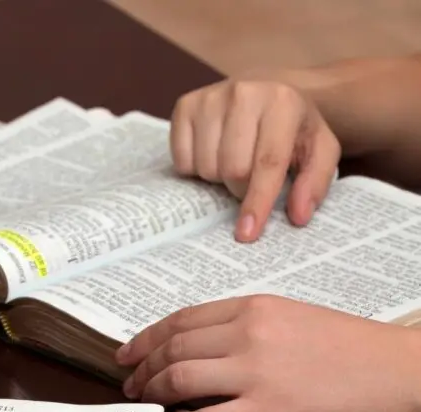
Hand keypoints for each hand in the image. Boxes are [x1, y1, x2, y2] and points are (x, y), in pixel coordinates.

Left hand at [117, 295, 420, 411]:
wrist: (403, 374)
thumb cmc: (354, 349)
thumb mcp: (294, 318)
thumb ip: (246, 326)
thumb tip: (201, 347)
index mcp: (254, 308)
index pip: (181, 321)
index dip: (146, 339)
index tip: (128, 353)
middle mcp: (249, 335)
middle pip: (173, 350)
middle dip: (142, 369)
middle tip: (128, 384)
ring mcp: (257, 374)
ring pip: (180, 381)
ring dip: (153, 394)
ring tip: (144, 404)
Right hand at [170, 79, 341, 241]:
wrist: (268, 87)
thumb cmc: (293, 126)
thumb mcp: (319, 149)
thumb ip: (315, 182)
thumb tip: (298, 216)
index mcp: (282, 103)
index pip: (267, 163)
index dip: (257, 201)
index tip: (247, 233)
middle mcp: (243, 94)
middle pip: (232, 169)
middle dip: (240, 188)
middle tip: (252, 180)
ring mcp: (210, 98)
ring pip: (205, 166)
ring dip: (218, 177)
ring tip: (234, 161)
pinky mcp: (185, 105)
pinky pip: (182, 160)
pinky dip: (196, 168)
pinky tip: (213, 153)